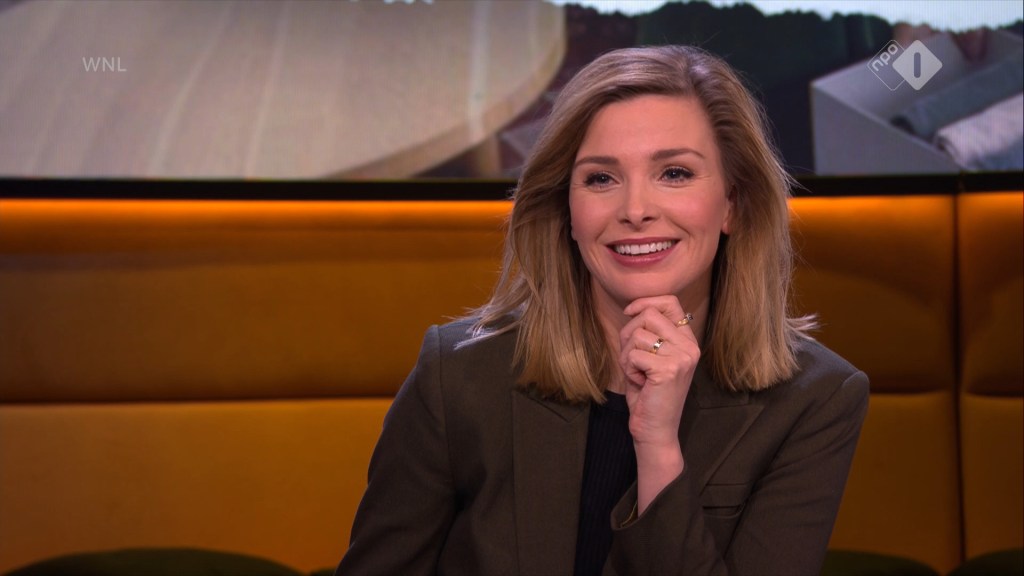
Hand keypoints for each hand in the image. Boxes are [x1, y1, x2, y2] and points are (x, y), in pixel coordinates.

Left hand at [619, 296, 698, 448]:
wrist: (656, 430)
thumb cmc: (649, 394)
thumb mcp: (650, 357)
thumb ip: (647, 333)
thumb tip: (634, 309)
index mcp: (687, 340)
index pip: (670, 302)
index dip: (645, 302)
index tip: (629, 313)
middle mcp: (689, 346)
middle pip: (649, 315)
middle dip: (629, 334)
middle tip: (632, 358)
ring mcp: (681, 357)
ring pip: (638, 334)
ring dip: (627, 355)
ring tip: (638, 374)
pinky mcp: (668, 370)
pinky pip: (633, 354)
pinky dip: (628, 369)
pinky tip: (640, 383)